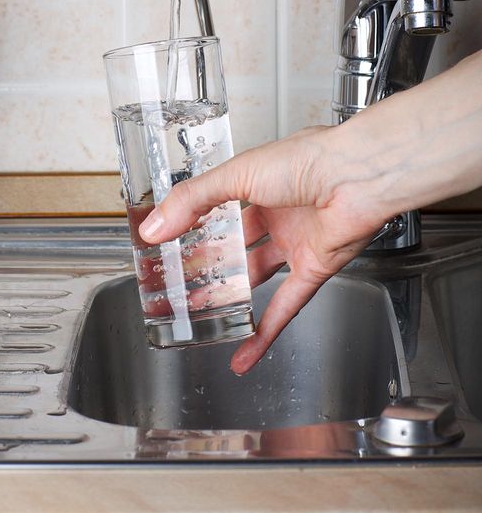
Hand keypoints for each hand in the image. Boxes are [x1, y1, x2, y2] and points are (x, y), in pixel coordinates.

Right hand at [139, 126, 388, 373]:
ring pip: (257, 277)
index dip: (195, 224)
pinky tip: (244, 352)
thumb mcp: (236, 174)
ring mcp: (297, 244)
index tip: (168, 242)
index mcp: (261, 183)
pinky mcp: (314, 271)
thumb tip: (154, 228)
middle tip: (178, 283)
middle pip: (237, 246)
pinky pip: (285, 307)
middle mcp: (279, 214)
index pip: (219, 206)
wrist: (358, 177)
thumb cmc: (308, 160)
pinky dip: (264, 332)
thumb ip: (192, 201)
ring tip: (200, 315)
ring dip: (231, 296)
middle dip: (209, 264)